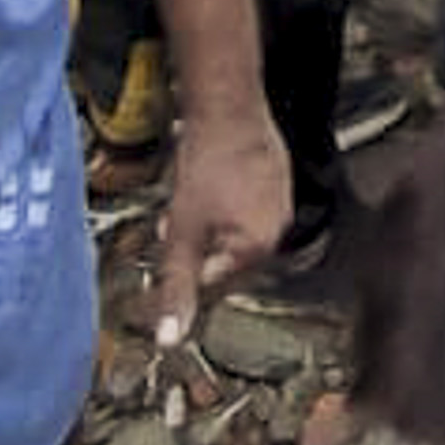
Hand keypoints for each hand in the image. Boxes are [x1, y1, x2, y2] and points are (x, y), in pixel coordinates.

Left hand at [147, 103, 292, 348]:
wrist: (227, 105)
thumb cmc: (208, 163)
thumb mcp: (182, 232)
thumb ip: (177, 287)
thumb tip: (170, 339)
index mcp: (258, 250)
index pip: (215, 284)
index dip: (182, 271)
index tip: (164, 255)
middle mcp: (277, 230)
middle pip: (226, 258)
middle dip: (195, 247)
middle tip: (172, 226)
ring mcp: (280, 203)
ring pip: (234, 231)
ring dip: (207, 226)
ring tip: (186, 203)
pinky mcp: (276, 179)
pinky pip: (245, 206)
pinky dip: (222, 204)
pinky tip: (207, 184)